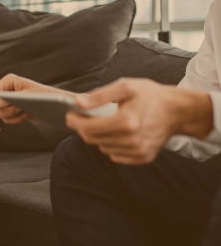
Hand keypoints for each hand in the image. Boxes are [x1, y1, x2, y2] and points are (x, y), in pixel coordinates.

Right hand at [0, 73, 73, 123]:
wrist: (57, 106)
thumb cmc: (45, 97)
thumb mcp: (25, 98)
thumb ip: (6, 101)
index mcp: (9, 81)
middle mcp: (7, 89)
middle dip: (5, 110)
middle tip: (18, 108)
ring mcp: (10, 100)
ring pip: (0, 113)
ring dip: (11, 115)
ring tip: (23, 110)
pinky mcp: (14, 108)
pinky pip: (7, 118)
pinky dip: (16, 119)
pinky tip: (25, 114)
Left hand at [66, 78, 212, 164]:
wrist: (177, 111)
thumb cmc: (150, 95)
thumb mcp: (125, 87)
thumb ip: (100, 96)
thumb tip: (79, 102)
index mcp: (126, 122)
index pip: (89, 128)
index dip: (75, 122)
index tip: (69, 115)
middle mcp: (132, 141)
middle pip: (93, 139)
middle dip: (83, 128)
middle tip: (79, 117)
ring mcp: (138, 152)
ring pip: (102, 148)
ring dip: (97, 136)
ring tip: (100, 122)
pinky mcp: (142, 158)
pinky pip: (115, 156)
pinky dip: (110, 145)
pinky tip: (114, 132)